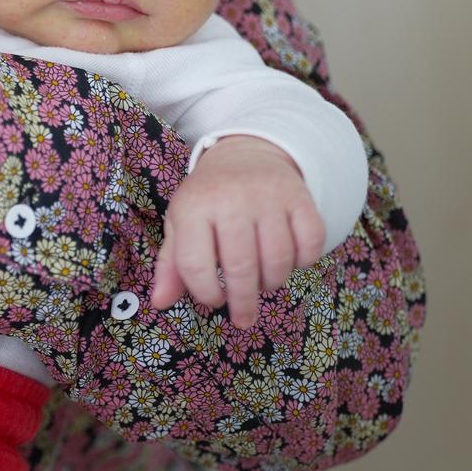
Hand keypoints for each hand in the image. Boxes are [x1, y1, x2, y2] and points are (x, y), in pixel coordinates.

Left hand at [149, 135, 323, 329]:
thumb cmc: (208, 199)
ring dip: (272, 283)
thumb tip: (160, 302)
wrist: (244, 153)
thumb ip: (171, 264)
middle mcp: (231, 200)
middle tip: (244, 317)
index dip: (205, 293)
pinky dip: (303, 262)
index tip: (213, 299)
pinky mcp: (300, 197)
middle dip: (243, 302)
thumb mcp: (181, 224)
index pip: (195, 265)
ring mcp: (268, 197)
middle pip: (241, 268)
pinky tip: (289, 260)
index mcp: (193, 207)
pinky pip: (311, 244)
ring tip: (263, 281)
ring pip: (278, 261)